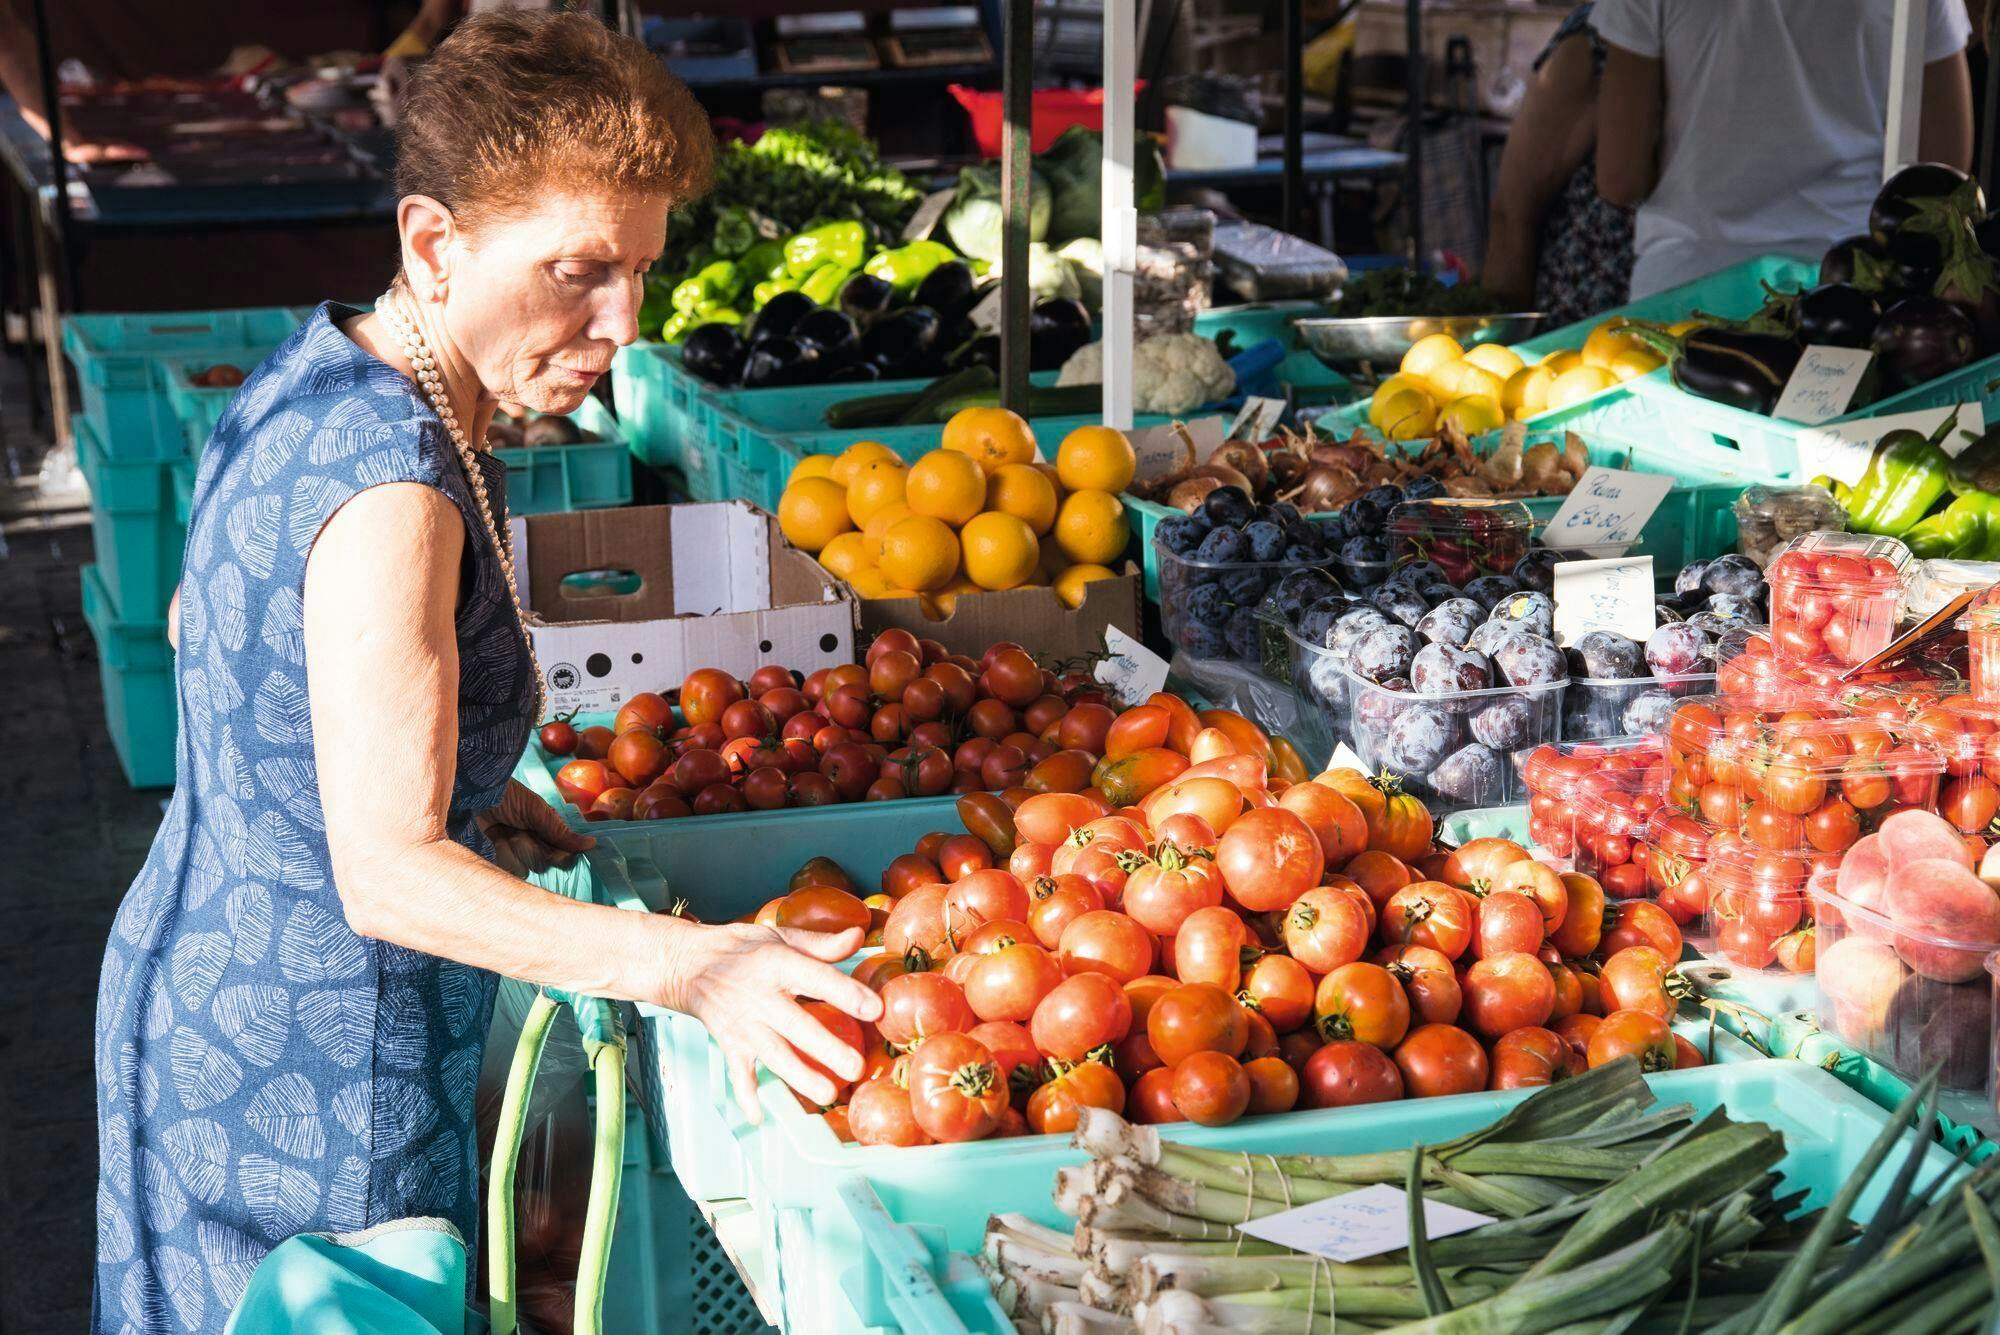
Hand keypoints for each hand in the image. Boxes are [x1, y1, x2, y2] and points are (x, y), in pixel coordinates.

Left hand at [477, 779, 594, 876]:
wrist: (466, 794)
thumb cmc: (503, 795)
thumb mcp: (536, 810)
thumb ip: (560, 831)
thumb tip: (592, 844)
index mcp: (542, 829)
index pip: (560, 853)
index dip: (559, 854)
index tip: (559, 853)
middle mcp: (528, 843)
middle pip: (543, 864)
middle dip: (534, 849)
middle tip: (521, 832)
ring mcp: (509, 853)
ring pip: (524, 869)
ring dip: (513, 850)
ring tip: (500, 832)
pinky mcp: (491, 861)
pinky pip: (504, 871)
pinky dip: (499, 856)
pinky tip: (491, 840)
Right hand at [663, 921, 883, 1121]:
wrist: (688, 964)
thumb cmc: (742, 949)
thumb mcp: (780, 937)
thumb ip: (821, 943)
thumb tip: (858, 936)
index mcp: (777, 964)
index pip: (817, 978)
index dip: (846, 993)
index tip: (875, 1009)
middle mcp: (761, 997)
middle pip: (797, 1025)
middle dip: (826, 1048)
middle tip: (856, 1067)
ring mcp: (744, 1024)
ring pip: (774, 1055)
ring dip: (800, 1077)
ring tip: (828, 1095)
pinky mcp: (730, 1043)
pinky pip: (738, 1073)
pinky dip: (746, 1096)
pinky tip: (760, 1116)